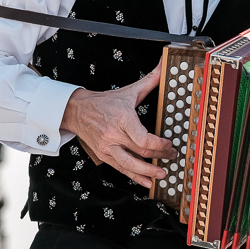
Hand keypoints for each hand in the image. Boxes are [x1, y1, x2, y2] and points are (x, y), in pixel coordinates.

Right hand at [60, 64, 176, 187]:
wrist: (77, 110)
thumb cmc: (105, 101)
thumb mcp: (129, 90)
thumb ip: (150, 81)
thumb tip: (164, 66)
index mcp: (123, 118)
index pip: (143, 139)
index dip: (160, 145)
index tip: (170, 145)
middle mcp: (114, 135)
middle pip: (140, 152)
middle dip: (160, 157)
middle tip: (172, 157)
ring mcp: (107, 147)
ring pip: (130, 165)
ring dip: (148, 172)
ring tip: (162, 174)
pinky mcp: (103, 155)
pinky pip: (120, 169)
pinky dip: (134, 177)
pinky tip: (146, 182)